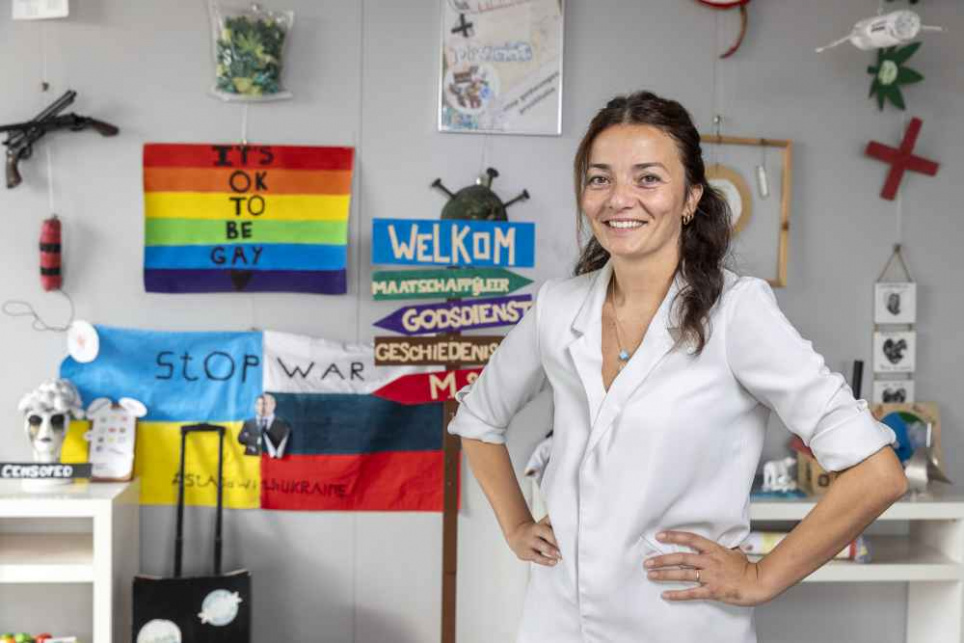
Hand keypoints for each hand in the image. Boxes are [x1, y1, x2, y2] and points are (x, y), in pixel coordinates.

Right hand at [506, 515, 561, 565]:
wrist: (517, 535)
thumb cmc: (535, 532)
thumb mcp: (542, 525)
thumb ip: (552, 524)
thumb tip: (566, 522)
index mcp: (538, 526)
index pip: (548, 528)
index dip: (556, 534)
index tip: (566, 539)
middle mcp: (532, 534)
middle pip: (544, 535)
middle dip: (554, 542)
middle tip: (564, 547)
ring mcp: (528, 544)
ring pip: (540, 547)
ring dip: (550, 551)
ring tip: (559, 556)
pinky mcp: (525, 554)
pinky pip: (537, 558)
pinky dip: (546, 561)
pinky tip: (554, 562)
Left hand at [643, 531, 773, 605]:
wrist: (758, 582)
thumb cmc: (746, 568)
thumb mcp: (733, 552)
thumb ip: (720, 549)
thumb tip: (719, 545)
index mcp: (713, 549)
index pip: (690, 539)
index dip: (673, 536)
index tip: (659, 536)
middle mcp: (709, 561)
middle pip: (681, 558)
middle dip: (662, 560)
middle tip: (647, 562)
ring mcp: (710, 576)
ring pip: (683, 574)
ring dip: (665, 575)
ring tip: (651, 575)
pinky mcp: (712, 590)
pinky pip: (691, 593)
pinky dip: (677, 594)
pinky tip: (666, 594)